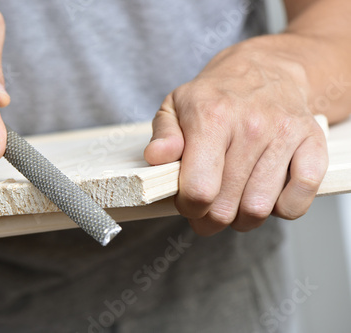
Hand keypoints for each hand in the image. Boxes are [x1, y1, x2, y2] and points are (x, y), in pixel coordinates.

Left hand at [144, 37, 328, 235]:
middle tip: (208, 206)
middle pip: (226, 207)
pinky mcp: (313, 144)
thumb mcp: (176, 106)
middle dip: (211, 217)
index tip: (189, 201)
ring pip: (259, 209)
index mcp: (212, 117)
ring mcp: (285, 135)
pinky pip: (297, 202)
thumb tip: (156, 157)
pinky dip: (281, 209)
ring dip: (243, 217)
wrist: (265, 70)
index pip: (199, 190)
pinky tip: (266, 195)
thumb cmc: (216, 95)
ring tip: (234, 200)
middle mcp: (251, 126)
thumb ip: (163, 135)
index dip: (189, 207)